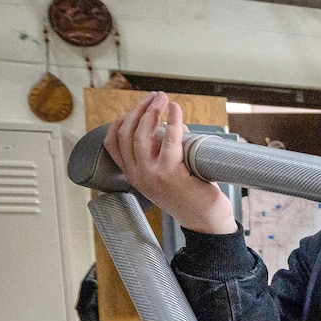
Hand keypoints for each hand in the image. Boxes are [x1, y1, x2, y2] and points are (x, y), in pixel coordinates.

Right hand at [103, 92, 235, 233]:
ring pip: (141, 134)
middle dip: (138, 109)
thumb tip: (172, 125)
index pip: (113, 142)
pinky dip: (173, 121)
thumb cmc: (192, 198)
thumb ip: (163, 153)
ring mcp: (152, 175)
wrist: (207, 223)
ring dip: (151, 111)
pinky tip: (176, 110)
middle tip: (154, 96)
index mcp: (134, 175)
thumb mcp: (168, 175)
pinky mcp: (170, 174)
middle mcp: (137, 175)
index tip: (137, 107)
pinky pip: (169, 140)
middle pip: (127, 133)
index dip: (121, 120)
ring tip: (162, 99)